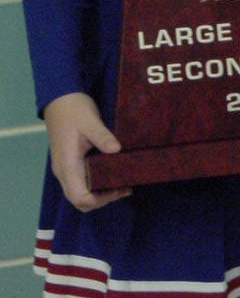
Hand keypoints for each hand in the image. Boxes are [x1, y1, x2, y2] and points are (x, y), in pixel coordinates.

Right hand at [44, 92, 131, 211]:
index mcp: (67, 165)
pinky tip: (110, 171)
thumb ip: (102, 137)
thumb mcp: (90, 121)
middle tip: (123, 187)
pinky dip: (95, 182)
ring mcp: (64, 167)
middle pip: (79, 200)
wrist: (59, 97)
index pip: (80, 198)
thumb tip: (117, 149)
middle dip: (102, 199)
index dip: (99, 200)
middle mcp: (63, 171)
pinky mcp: (68, 161)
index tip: (118, 189)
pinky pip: (80, 180)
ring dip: (99, 192)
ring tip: (120, 181)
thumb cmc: (74, 109)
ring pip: (79, 191)